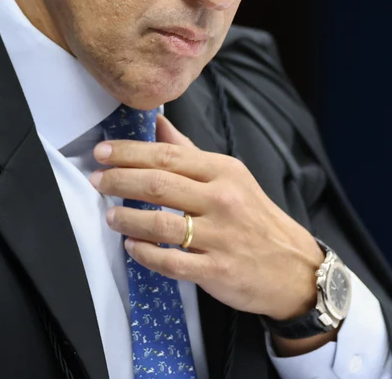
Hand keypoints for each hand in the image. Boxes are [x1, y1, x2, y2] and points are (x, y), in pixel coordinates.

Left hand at [90, 114, 323, 321]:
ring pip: (160, 224)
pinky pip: (171, 262)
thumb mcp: (230, 176)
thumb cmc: (256, 218)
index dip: (129, 153)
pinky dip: (145, 254)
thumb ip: (189, 151)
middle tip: (97, 180)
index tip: (102, 152)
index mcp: (223, 171)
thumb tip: (158, 122)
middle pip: (158, 185)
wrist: (294, 266)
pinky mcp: (216, 270)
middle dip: (119, 181)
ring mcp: (219, 236)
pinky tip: (132, 246)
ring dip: (128, 219)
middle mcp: (221, 200)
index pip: (167, 155)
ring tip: (110, 216)